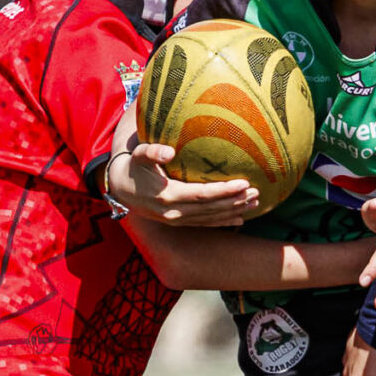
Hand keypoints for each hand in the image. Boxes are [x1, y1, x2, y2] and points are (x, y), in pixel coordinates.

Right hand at [106, 143, 259, 226]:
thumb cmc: (133, 167)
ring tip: (255, 203)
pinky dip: (222, 222)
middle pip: (211, 209)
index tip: (243, 183)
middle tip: (257, 192)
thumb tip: (170, 151)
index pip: (202, 195)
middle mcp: (174, 212)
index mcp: (168, 195)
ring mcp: (176, 220)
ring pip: (211, 219)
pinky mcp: (177, 223)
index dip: (224, 191)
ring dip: (233, 212)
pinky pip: (204, 224)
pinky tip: (239, 219)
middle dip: (235, 202)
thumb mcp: (139, 155)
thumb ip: (152, 151)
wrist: (119, 189)